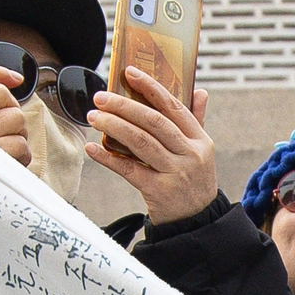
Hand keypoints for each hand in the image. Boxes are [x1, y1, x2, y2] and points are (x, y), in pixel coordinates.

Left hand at [86, 65, 219, 225]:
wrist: (197, 222)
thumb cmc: (193, 181)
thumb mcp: (201, 151)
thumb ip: (197, 120)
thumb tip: (200, 91)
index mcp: (200, 139)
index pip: (174, 106)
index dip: (150, 87)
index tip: (130, 73)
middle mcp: (190, 154)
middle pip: (153, 122)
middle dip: (124, 106)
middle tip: (101, 97)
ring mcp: (175, 173)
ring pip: (140, 142)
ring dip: (113, 126)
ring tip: (94, 117)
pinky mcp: (158, 191)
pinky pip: (129, 169)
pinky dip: (108, 158)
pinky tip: (92, 149)